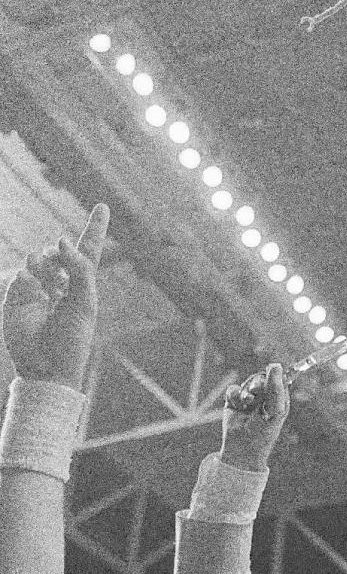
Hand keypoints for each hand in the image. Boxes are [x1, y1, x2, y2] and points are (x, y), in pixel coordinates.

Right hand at [2, 204, 109, 389]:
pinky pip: (20, 276)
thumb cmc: (73, 339)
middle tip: (57, 261)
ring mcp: (37, 290)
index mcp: (82, 287)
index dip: (95, 229)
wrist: (47, 367)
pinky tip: (32, 288)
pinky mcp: (16, 297)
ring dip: (43, 264)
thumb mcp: (85, 302)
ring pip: (38, 260)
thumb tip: (62, 240)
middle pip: (59, 253)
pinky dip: (27, 278)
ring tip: (45, 286)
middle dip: (60, 255)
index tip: (103, 205)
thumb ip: (80, 268)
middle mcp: (60, 285)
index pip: (88, 252)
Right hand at [221, 362, 288, 469]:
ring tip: (247, 404)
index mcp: (279, 399)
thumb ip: (276, 388)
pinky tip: (237, 406)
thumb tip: (275, 364)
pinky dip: (234, 395)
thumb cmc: (264, 433)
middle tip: (256, 393)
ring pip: (247, 383)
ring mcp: (249, 400)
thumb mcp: (275, 410)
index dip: (274, 375)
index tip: (272, 371)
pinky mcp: (234, 402)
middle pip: (261, 378)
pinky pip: (233, 389)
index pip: (278, 379)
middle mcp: (264, 398)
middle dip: (257, 383)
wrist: (243, 450)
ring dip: (246, 392)